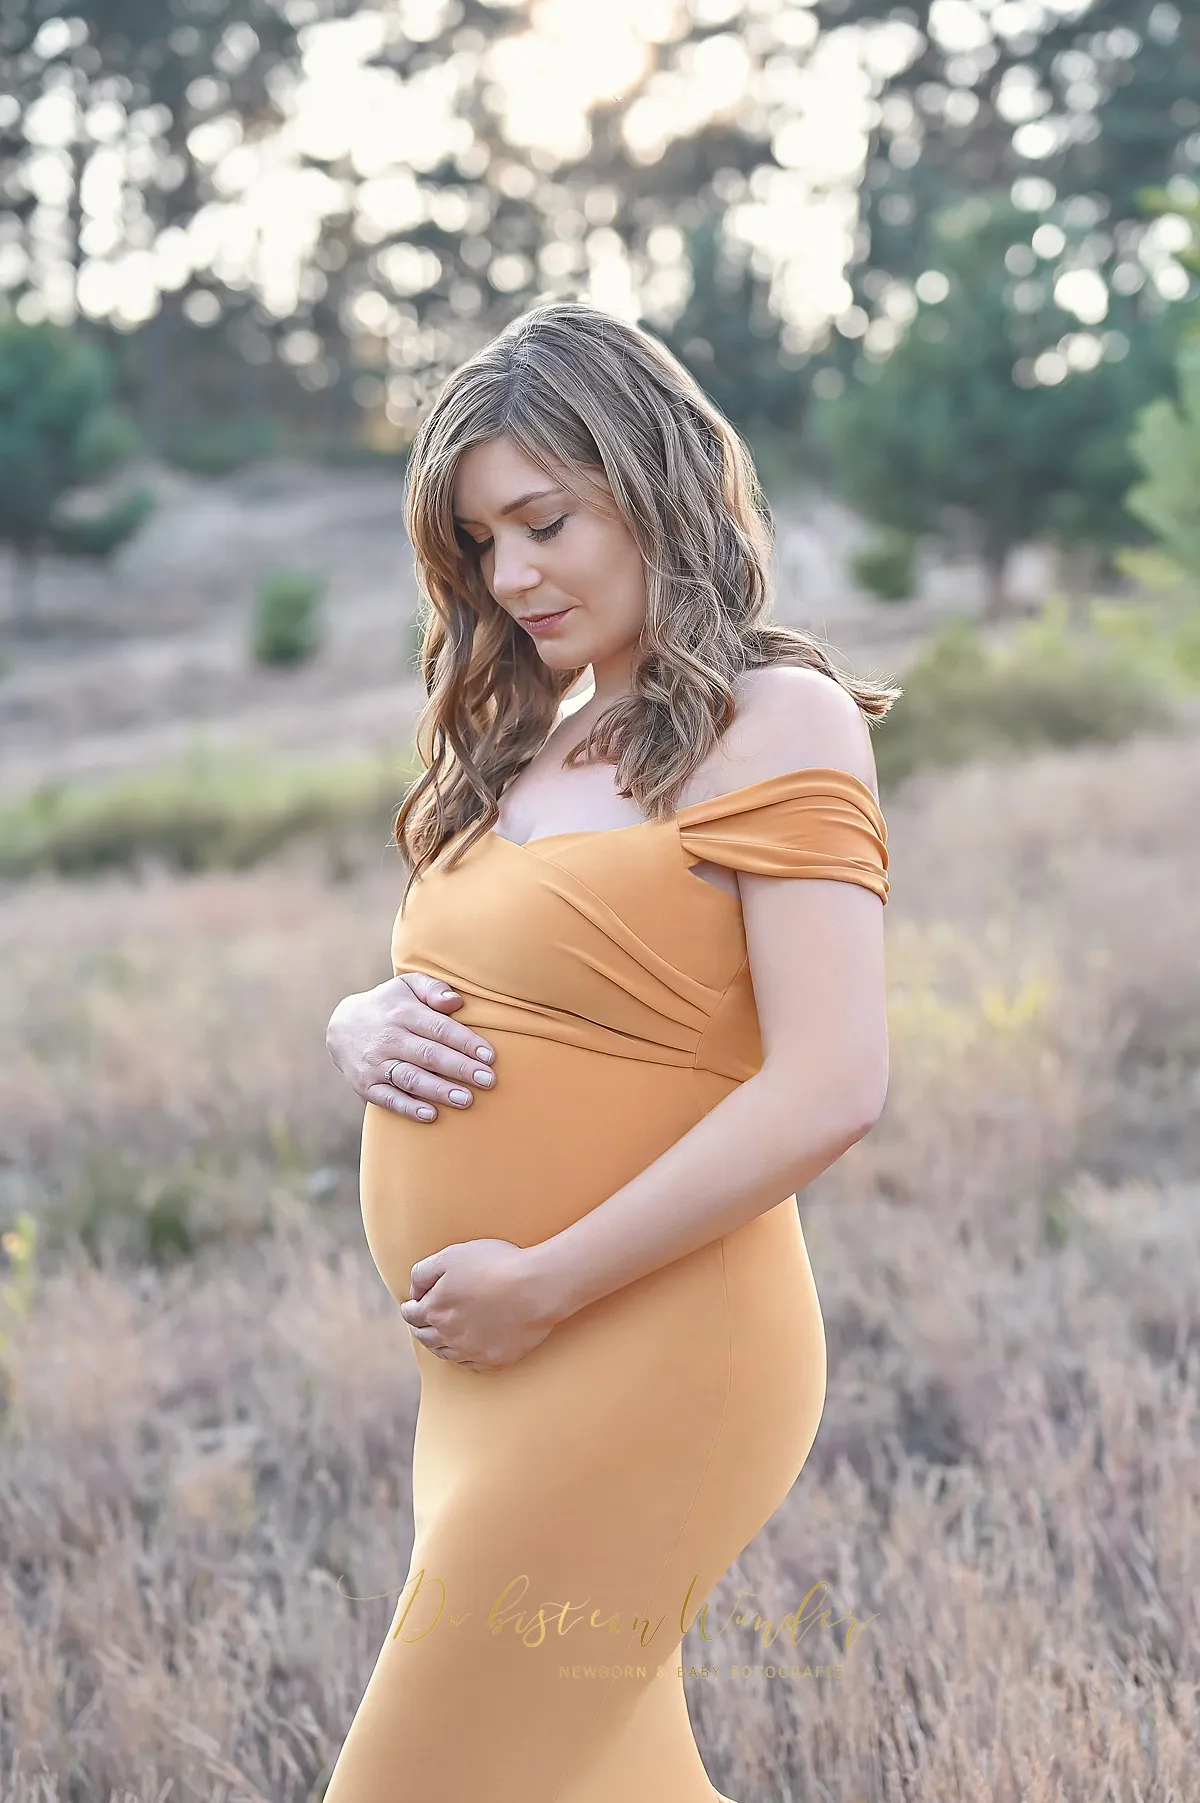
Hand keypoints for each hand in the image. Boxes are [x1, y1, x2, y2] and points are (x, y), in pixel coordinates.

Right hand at [326, 972, 497, 1121]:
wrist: (342, 1026)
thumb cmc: (389, 1005)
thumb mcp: (407, 986)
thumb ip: (433, 989)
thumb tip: (456, 1001)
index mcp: (403, 1012)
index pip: (439, 1028)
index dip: (466, 1042)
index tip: (490, 1055)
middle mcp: (389, 1038)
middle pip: (429, 1055)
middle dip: (460, 1068)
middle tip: (488, 1081)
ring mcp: (376, 1064)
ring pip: (411, 1078)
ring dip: (439, 1090)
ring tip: (466, 1100)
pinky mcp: (366, 1085)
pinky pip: (388, 1099)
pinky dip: (409, 1108)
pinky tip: (431, 1114)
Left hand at [400, 1240, 562, 1372]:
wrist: (535, 1287)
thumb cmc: (494, 1265)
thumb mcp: (451, 1255)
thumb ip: (423, 1272)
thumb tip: (414, 1292)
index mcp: (435, 1309)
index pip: (411, 1315)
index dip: (409, 1308)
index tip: (411, 1306)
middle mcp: (448, 1335)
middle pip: (425, 1337)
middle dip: (420, 1328)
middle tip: (421, 1324)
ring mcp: (471, 1351)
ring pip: (446, 1354)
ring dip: (439, 1345)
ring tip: (441, 1338)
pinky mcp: (494, 1359)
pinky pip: (471, 1365)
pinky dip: (465, 1358)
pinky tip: (467, 1350)